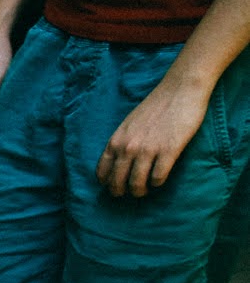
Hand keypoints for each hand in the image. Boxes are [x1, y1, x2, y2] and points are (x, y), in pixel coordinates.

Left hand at [99, 75, 211, 196]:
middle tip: (129, 194)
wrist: (180, 89)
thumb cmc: (156, 105)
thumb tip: (119, 161)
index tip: (113, 187)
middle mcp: (128, 148)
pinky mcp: (168, 150)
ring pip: (137, 184)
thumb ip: (122, 142)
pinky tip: (159, 180)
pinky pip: (158, 177)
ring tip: (145, 190)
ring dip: (140, 191)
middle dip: (121, 192)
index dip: (107, 183)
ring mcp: (148, 150)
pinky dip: (157, 183)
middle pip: (117, 182)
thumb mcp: (128, 124)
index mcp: (116, 141)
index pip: (102, 172)